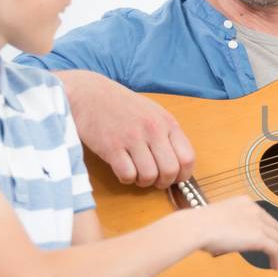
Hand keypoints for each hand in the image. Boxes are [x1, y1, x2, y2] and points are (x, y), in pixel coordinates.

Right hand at [62, 71, 194, 188]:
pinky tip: (123, 169)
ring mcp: (132, 138)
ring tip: (137, 174)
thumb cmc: (123, 106)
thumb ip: (167, 135)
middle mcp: (153, 129)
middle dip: (163, 182)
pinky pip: (127, 175)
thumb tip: (179, 165)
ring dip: (144, 181)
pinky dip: (126, 178)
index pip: (188, 158)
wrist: (89, 94)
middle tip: (154, 179)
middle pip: (170, 171)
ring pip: (149, 176)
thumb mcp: (153, 113)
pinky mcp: (112, 147)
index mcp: (167, 122)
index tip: (175, 178)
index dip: (183, 174)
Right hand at [196, 196, 277, 267]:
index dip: (266, 229)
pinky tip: (275, 266)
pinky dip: (277, 258)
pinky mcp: (259, 237)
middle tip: (272, 250)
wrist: (196, 227)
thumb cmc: (198, 225)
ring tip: (276, 261)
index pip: (262, 215)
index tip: (265, 238)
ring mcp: (258, 223)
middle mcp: (254, 210)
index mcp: (244, 202)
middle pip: (274, 226)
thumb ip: (230, 224)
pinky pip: (275, 249)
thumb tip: (231, 237)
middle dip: (275, 238)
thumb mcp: (218, 218)